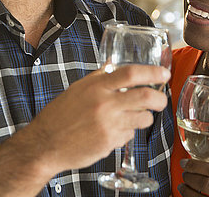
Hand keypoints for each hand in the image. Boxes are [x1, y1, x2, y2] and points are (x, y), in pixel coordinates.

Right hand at [22, 64, 169, 173]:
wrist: (45, 143)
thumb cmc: (59, 115)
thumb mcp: (77, 89)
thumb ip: (97, 78)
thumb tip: (112, 65)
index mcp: (96, 87)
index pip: (130, 73)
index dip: (152, 72)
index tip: (163, 73)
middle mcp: (104, 104)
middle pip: (145, 97)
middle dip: (160, 99)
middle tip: (160, 100)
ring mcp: (108, 124)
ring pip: (142, 119)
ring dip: (144, 118)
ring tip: (134, 117)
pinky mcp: (110, 142)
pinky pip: (129, 135)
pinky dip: (126, 132)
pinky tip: (112, 131)